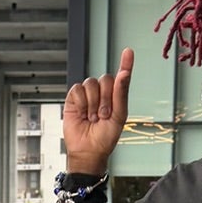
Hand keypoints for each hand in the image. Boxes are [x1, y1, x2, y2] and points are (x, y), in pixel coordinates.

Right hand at [61, 48, 132, 175]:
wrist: (88, 150)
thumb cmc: (105, 137)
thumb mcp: (119, 116)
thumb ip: (121, 93)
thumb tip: (124, 74)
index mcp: (116, 96)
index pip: (121, 76)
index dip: (125, 63)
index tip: (128, 52)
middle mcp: (102, 93)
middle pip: (105, 78)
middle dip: (105, 98)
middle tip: (103, 115)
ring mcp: (88, 95)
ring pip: (91, 83)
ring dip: (93, 103)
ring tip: (92, 117)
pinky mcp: (73, 98)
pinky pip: (78, 89)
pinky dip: (81, 103)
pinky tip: (82, 114)